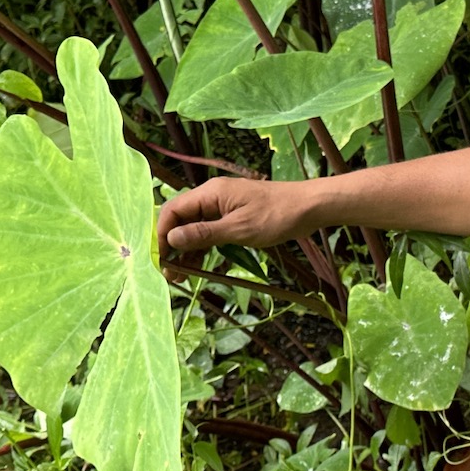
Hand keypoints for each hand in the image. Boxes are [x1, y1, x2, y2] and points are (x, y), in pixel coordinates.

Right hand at [157, 176, 316, 262]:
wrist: (309, 208)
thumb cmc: (276, 216)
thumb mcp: (239, 229)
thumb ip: (204, 234)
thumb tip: (171, 239)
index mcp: (210, 193)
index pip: (173, 210)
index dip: (161, 234)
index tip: (160, 259)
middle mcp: (212, 197)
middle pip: (180, 220)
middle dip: (171, 246)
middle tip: (169, 273)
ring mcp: (222, 207)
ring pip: (194, 229)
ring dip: (185, 251)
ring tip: (180, 277)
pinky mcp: (233, 218)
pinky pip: (209, 233)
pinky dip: (202, 249)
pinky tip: (196, 268)